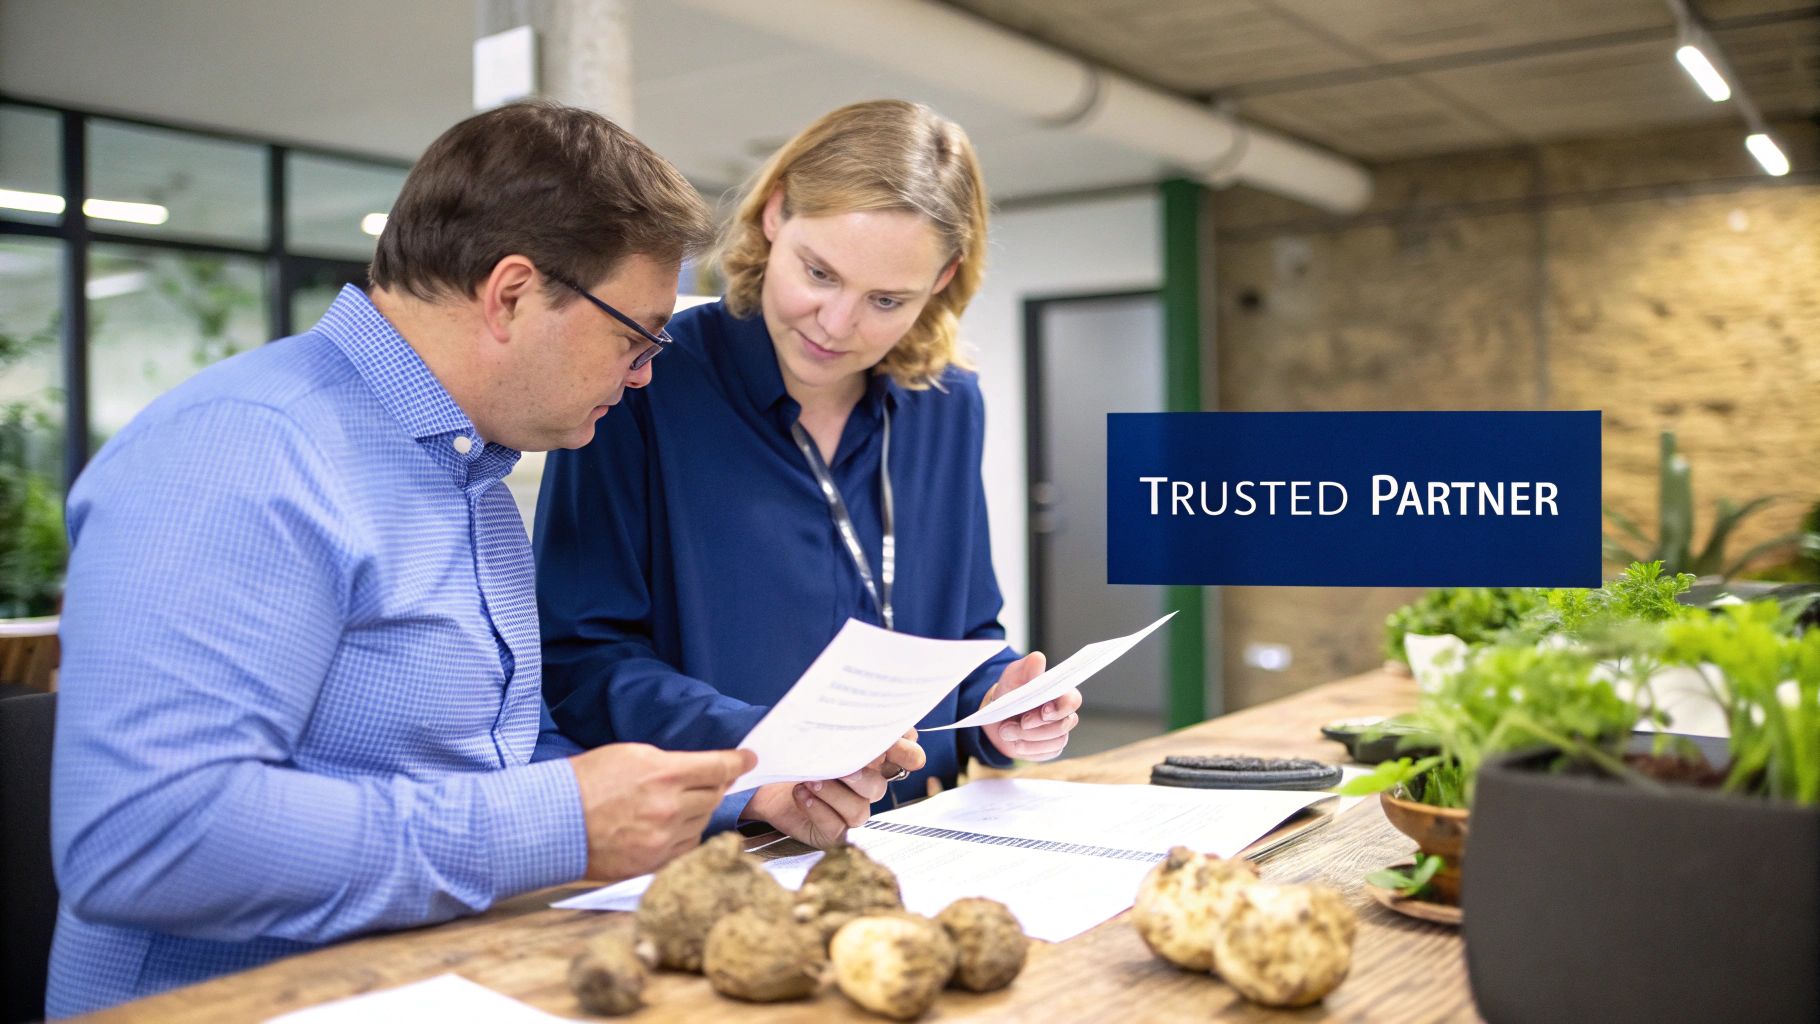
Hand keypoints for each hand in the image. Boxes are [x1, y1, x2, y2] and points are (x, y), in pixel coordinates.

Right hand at [568, 743, 754, 882]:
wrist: (552, 822)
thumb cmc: (585, 782)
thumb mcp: (629, 755)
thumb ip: (669, 763)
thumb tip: (700, 767)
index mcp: (663, 774)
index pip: (718, 767)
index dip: (738, 762)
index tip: (748, 759)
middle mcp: (668, 808)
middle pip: (714, 795)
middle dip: (715, 784)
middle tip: (711, 779)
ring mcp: (662, 839)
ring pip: (703, 821)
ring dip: (698, 810)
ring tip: (676, 803)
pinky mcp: (654, 863)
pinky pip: (687, 846)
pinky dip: (685, 835)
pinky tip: (669, 826)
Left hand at [742, 730, 924, 848]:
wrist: (766, 780)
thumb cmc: (796, 753)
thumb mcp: (816, 732)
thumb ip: (836, 725)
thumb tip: (850, 710)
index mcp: (871, 759)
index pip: (904, 757)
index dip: (908, 753)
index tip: (899, 746)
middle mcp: (865, 787)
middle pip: (879, 787)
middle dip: (862, 778)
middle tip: (845, 769)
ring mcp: (850, 811)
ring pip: (859, 811)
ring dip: (835, 795)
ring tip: (810, 780)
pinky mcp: (832, 831)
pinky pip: (835, 827)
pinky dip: (818, 810)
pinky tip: (801, 794)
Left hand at [979, 652, 1080, 761]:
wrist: (997, 716)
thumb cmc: (1009, 692)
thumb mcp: (1013, 676)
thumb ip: (1026, 668)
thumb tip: (1038, 658)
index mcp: (1059, 693)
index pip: (1073, 701)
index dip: (1061, 709)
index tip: (1043, 711)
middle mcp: (1063, 714)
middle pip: (1063, 725)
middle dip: (1037, 727)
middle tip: (1017, 723)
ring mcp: (1058, 733)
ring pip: (1055, 741)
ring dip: (1028, 738)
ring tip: (1007, 731)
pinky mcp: (1050, 749)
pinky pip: (1045, 754)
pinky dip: (1027, 749)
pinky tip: (1015, 743)